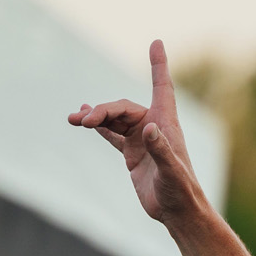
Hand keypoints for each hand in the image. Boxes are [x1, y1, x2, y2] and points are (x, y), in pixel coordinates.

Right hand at [68, 40, 205, 224]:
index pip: (162, 88)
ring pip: (113, 120)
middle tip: (83, 119)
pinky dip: (98, 126)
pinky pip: (111, 134)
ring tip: (74, 119)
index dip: (159, 65)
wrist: (177, 212)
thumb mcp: (172, 172)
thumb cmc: (181, 192)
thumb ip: (161, 150)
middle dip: (102, 111)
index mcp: (166, 125)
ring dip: (94, 117)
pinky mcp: (132, 153)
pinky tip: (83, 120)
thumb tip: (149, 129)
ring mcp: (142, 140)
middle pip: (123, 108)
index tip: (156, 43)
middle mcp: (154, 128)